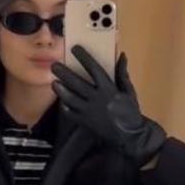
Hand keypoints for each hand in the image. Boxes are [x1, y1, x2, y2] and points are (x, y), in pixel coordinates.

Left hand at [50, 45, 166, 167]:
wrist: (129, 136)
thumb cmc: (130, 112)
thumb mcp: (128, 91)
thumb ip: (122, 74)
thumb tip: (121, 56)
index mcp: (109, 89)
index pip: (94, 69)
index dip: (84, 57)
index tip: (75, 48)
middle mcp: (97, 99)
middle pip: (77, 83)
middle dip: (65, 73)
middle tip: (55, 65)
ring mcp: (89, 111)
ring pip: (71, 98)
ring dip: (61, 90)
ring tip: (54, 82)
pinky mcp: (85, 122)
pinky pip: (71, 113)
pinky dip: (65, 106)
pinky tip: (61, 100)